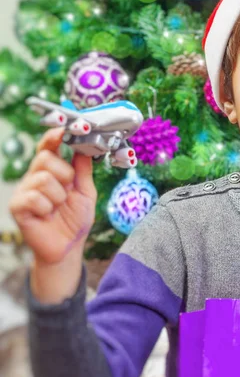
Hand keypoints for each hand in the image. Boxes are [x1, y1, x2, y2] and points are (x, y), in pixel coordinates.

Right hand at [8, 127, 97, 265]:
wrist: (68, 247)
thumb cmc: (76, 219)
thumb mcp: (86, 191)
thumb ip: (83, 169)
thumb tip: (85, 145)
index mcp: (52, 170)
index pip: (48, 146)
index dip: (54, 136)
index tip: (65, 128)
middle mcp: (35, 177)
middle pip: (45, 159)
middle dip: (64, 175)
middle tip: (68, 191)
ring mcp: (24, 191)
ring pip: (43, 179)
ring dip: (59, 196)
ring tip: (58, 207)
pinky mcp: (17, 207)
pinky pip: (34, 198)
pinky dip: (47, 207)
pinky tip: (47, 215)